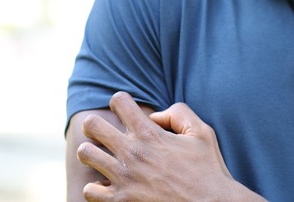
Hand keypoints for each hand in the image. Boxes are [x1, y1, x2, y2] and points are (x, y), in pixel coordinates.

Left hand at [76, 91, 262, 200]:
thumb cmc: (208, 170)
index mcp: (150, 133)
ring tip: (102, 158)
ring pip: (85, 154)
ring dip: (92, 153)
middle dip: (96, 125)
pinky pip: (89, 190)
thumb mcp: (201, 132)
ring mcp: (124, 178)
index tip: (125, 112)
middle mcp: (132, 152)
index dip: (120, 102)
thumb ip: (178, 113)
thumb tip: (153, 116)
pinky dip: (95, 187)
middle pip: (92, 124)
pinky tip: (107, 185)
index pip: (119, 101)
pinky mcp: (121, 201)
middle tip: (104, 133)